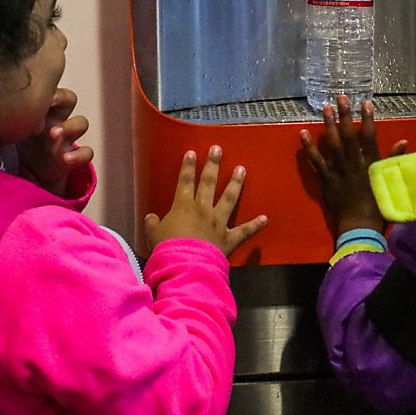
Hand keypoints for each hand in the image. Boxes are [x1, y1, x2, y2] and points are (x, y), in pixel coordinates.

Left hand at [16, 86, 92, 194]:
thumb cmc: (16, 141)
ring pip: (81, 123)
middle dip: (61, 99)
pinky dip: (79, 155)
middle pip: (70, 98)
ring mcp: (67, 137)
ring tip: (53, 135)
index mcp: (41, 107)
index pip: (50, 87)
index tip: (35, 89)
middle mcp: (57, 117)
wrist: (27, 172)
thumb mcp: (7, 127)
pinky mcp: (72, 158)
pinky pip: (87, 152)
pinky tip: (66, 159)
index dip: (46, 86)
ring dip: (70, 127)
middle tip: (48, 103)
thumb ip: (0, 115)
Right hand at [143, 146, 267, 257]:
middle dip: (213, 164)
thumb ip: (152, 224)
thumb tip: (150, 217)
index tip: (192, 152)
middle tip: (218, 149)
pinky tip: (265, 218)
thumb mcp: (153, 235)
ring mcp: (218, 222)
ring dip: (236, 183)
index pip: (185, 182)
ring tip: (242, 169)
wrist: (184, 266)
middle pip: (209, 182)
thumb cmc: (167, 249)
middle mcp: (203, 210)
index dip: (188, 167)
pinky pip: (244, 231)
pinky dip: (255, 225)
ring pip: (229, 198)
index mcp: (183, 207)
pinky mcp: (229, 238)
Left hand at [299, 95, 405, 235]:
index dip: (368, 119)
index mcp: (371, 164)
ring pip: (332, 144)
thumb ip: (394, 160)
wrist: (359, 227)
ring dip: (328, 125)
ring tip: (325, 108)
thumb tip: (403, 141)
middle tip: (340, 98)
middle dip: (345, 115)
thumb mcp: (390, 182)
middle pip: (348, 135)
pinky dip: (309, 148)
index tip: (365, 103)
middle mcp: (354, 164)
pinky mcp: (326, 180)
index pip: (370, 137)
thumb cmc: (378, 206)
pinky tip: (302, 134)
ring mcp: (338, 171)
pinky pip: (315, 161)